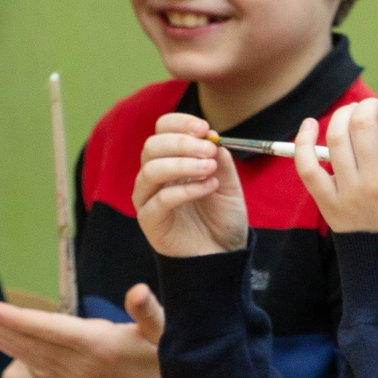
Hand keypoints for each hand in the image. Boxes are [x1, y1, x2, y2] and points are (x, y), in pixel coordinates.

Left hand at [0, 289, 171, 377]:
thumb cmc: (174, 366)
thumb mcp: (168, 335)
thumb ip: (150, 312)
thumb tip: (137, 290)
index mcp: (100, 347)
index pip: (50, 330)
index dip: (18, 318)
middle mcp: (81, 365)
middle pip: (30, 341)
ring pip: (29, 354)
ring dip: (0, 335)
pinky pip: (37, 366)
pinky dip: (15, 351)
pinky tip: (0, 342)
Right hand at [134, 113, 247, 255]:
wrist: (223, 252)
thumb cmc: (222, 216)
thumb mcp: (229, 183)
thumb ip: (220, 160)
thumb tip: (211, 135)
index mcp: (171, 160)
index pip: (161, 131)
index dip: (178, 124)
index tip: (204, 127)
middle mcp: (154, 176)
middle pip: (152, 146)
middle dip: (183, 143)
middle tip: (210, 149)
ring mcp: (148, 198)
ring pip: (151, 170)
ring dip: (183, 164)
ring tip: (210, 169)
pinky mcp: (150, 220)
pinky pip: (160, 199)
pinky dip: (186, 189)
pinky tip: (209, 187)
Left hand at [295, 85, 377, 234]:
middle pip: (362, 126)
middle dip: (368, 104)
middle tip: (374, 107)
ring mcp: (350, 194)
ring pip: (335, 138)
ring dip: (343, 115)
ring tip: (353, 114)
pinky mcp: (327, 202)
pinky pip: (306, 166)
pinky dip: (303, 140)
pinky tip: (311, 124)